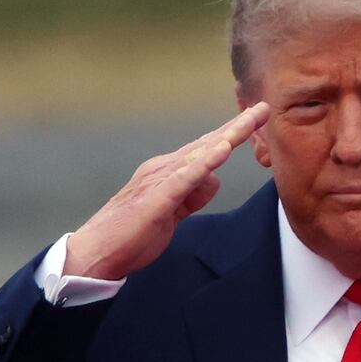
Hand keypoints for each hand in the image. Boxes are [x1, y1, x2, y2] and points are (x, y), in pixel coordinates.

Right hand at [65, 103, 269, 279]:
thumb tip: (212, 180)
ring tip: (252, 121)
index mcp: (167, 173)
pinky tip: (223, 149)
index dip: (231, 134)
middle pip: (207, 144)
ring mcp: (159, 181)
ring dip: (227, 137)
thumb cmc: (130, 236)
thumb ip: (191, 196)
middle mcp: (163, 169)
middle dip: (237, 127)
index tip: (256, 119)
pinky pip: (186, 177)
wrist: (96, 253)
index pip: (205, 149)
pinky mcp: (157, 199)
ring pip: (200, 154)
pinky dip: (205, 162)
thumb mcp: (171, 214)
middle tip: (264, 108)